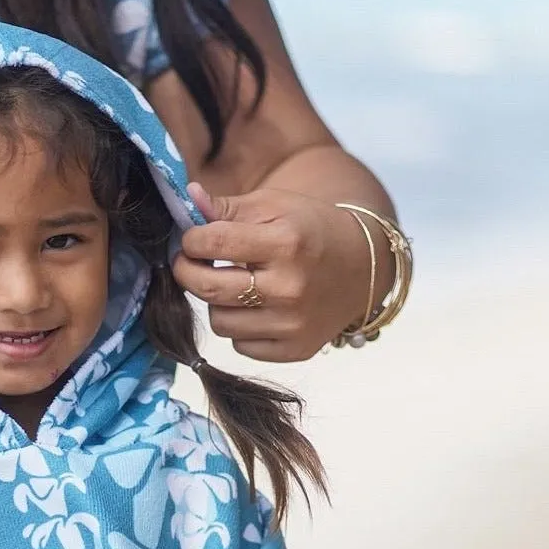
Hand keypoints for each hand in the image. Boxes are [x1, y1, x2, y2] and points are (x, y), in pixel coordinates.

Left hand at [173, 180, 376, 362]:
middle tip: (189, 262)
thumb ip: (227, 207)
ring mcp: (293, 324)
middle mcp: (290, 288)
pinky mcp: (296, 350)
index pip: (213, 243)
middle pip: (208, 289)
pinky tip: (255, 308)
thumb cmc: (310, 230)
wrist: (361, 266)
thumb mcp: (275, 205)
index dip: (191, 240)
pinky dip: (240, 327)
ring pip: (220, 323)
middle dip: (187, 273)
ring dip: (217, 303)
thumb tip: (187, 199)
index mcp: (285, 243)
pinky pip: (241, 345)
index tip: (191, 239)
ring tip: (232, 284)